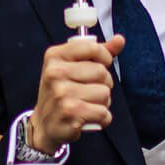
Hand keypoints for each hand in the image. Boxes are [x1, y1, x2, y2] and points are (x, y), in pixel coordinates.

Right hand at [31, 35, 123, 149]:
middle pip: (102, 72)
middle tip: (89, 91)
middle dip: (103, 84)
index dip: (104, 57)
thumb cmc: (62, 93)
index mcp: (55, 56)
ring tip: (87, 105)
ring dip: (102, 103)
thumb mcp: (73, 67)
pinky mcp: (70, 113)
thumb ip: (97, 53)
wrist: (44, 124)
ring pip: (105, 93)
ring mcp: (62, 93)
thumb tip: (120, 40)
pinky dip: (101, 118)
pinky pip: (103, 112)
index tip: (100, 65)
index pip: (92, 47)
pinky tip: (89, 118)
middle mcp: (55, 73)